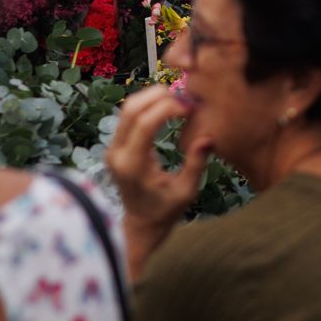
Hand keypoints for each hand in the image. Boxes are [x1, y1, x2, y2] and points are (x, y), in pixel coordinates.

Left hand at [104, 85, 211, 275]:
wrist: (140, 224)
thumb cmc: (165, 211)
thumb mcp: (186, 191)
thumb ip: (195, 164)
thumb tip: (208, 138)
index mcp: (132, 165)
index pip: (144, 123)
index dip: (168, 108)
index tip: (190, 108)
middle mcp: (117, 153)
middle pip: (131, 108)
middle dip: (160, 96)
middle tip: (185, 99)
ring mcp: (112, 148)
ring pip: (128, 107)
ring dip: (153, 97)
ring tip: (178, 101)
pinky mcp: (115, 145)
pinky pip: (128, 115)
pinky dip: (148, 105)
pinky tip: (167, 108)